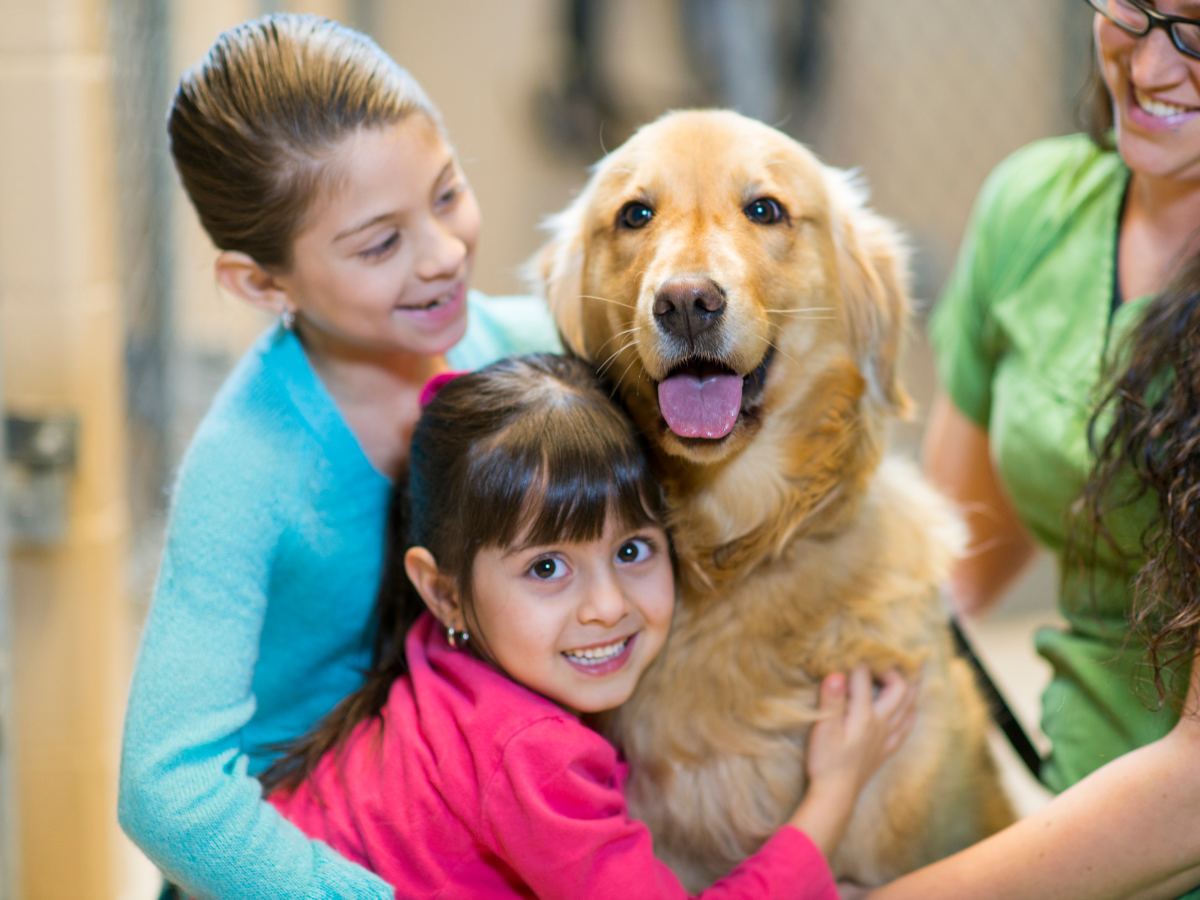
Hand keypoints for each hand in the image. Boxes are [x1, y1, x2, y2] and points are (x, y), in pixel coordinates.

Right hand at [788, 665, 916, 854]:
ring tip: (914, 673)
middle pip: (899, 690)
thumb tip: (837, 673)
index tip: (855, 646)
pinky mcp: (885, 750)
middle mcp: (880, 724)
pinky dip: (910, 713)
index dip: (860, 661)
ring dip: (912, 688)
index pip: (865, 680)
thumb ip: (831, 700)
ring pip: (908, 708)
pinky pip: (905, 728)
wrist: (835, 796)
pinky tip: (910, 710)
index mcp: (864, 716)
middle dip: (897, 670)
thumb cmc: (826, 762)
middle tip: (892, 655)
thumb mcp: (823, 729)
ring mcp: (885, 738)